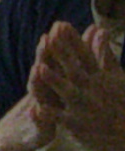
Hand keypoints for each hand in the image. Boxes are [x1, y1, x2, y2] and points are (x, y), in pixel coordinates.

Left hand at [40, 21, 124, 150]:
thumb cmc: (123, 103)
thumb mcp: (117, 78)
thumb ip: (105, 56)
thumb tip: (101, 31)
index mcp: (100, 78)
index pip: (85, 55)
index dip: (73, 40)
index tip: (61, 24)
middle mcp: (92, 90)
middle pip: (74, 68)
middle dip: (62, 53)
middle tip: (48, 37)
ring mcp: (83, 107)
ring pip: (67, 92)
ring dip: (54, 80)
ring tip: (40, 68)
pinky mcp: (77, 125)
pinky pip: (60, 119)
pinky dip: (49, 115)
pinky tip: (35, 110)